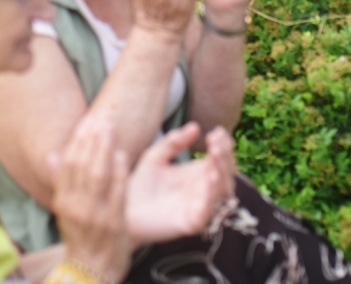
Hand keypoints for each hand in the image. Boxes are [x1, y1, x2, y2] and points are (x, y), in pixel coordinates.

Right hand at [51, 117, 130, 283]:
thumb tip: (50, 155)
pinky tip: (123, 156)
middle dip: (92, 140)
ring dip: (104, 150)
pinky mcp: (114, 223)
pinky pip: (117, 194)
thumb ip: (60, 181)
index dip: (77, 141)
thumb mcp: (64, 211)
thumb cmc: (80, 237)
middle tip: (102, 118)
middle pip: (83, 166)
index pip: (68, 165)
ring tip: (111, 129)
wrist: (91, 272)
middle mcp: (76, 207)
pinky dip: (120, 173)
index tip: (86, 121)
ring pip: (98, 176)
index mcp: (63, 202)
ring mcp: (95, 215)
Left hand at [126, 124, 234, 244]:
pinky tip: (210, 178)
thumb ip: (173, 142)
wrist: (124, 210)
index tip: (217, 131)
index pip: (220, 157)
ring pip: (222, 190)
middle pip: (226, 172)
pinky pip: (208, 210)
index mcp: (198, 172)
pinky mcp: (192, 222)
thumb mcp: (155, 156)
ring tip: (215, 154)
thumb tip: (195, 127)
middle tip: (215, 142)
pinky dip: (212, 194)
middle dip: (225, 155)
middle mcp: (203, 188)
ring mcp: (200, 206)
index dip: (223, 143)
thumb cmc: (141, 185)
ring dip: (222, 171)